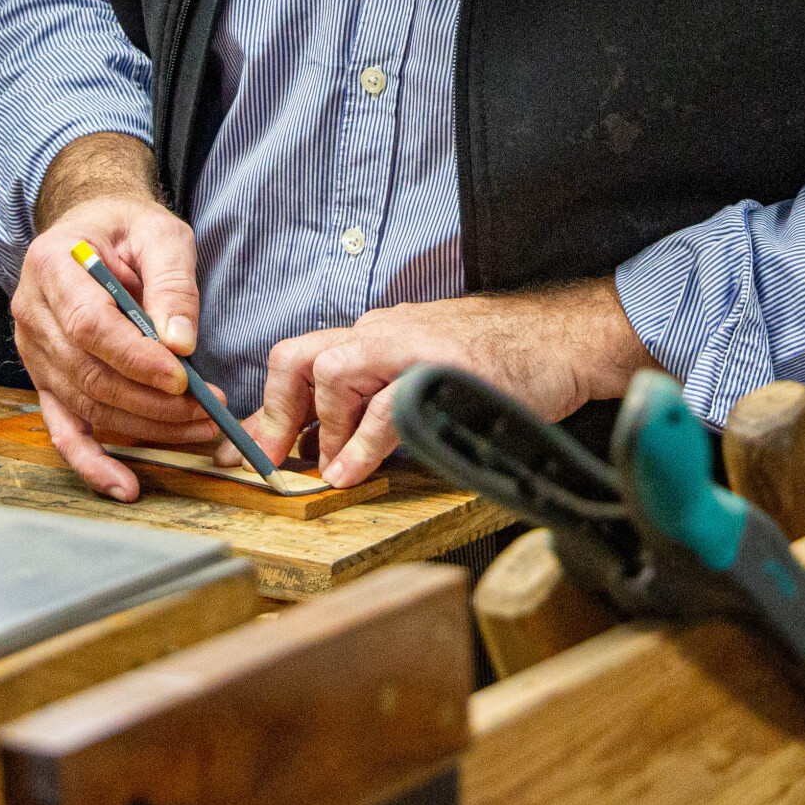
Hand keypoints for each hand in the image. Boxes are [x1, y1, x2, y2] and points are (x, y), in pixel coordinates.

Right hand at [14, 133, 223, 500]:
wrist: (92, 230)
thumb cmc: (126, 230)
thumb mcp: (159, 232)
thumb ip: (172, 281)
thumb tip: (181, 342)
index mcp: (51, 265)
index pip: (88, 325)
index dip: (135, 359)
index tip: (182, 379)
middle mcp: (31, 312)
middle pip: (88, 373)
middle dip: (151, 402)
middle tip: (208, 411)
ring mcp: (33, 352)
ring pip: (85, 405)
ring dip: (144, 427)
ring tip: (200, 428)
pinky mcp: (46, 380)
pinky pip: (64, 430)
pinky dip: (92, 463)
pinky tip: (125, 485)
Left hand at [237, 280, 661, 490]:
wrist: (562, 336)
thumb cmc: (497, 362)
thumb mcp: (422, 375)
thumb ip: (375, 402)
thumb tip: (324, 451)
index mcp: (374, 336)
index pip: (300, 361)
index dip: (266, 410)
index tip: (242, 452)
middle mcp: (381, 332)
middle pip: (298, 357)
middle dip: (274, 414)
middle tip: (268, 462)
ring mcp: (411, 344)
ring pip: (333, 373)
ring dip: (323, 431)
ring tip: (329, 473)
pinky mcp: (442, 366)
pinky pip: (387, 403)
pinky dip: (362, 442)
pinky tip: (356, 470)